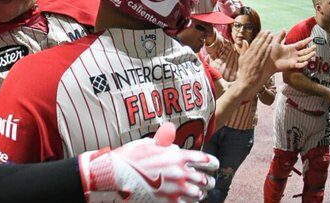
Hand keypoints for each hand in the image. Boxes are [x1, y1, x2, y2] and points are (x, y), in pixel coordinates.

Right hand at [79, 123, 217, 202]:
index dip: (212, 163)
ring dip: (199, 194)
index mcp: (178, 156)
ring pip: (199, 195)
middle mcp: (181, 173)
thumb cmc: (131, 157)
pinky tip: (185, 201)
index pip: (205, 159)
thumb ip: (164, 140)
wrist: (117, 175)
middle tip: (207, 182)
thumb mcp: (148, 144)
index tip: (213, 165)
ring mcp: (176, 190)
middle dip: (207, 181)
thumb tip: (172, 133)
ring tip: (197, 194)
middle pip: (206, 179)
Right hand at [236, 31, 272, 98]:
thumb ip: (244, 50)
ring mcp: (255, 61)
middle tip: (269, 31)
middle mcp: (250, 56)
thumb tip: (244, 40)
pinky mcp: (259, 65)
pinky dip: (267, 51)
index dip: (259, 37)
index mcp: (246, 54)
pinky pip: (264, 57)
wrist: (245, 81)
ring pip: (262, 49)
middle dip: (264, 37)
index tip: (263, 31)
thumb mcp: (241, 59)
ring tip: (271, 36)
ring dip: (267, 42)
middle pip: (258, 45)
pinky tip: (271, 46)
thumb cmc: (244, 71)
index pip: (254, 43)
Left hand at [268, 31, 315, 73]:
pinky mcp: (292, 65)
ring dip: (309, 56)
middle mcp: (294, 54)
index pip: (300, 44)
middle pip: (304, 51)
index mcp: (291, 48)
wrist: (268, 61)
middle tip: (315, 46)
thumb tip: (284, 29)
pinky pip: (299, 65)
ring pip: (304, 58)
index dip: (306, 41)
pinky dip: (303, 64)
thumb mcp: (276, 43)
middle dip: (310, 49)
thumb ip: (281, 37)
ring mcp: (294, 60)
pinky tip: (306, 62)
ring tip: (314, 53)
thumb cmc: (272, 52)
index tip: (311, 38)